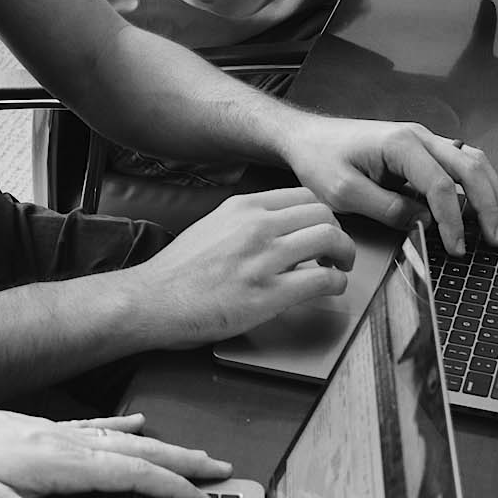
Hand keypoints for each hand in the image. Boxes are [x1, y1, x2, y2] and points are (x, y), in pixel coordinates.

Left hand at [0, 411, 231, 497]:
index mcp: (58, 461)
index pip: (130, 474)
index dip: (170, 488)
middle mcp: (63, 440)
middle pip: (138, 450)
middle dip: (182, 461)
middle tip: (220, 469)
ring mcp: (53, 431)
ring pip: (122, 439)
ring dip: (162, 445)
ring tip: (193, 453)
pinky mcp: (40, 429)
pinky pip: (95, 427)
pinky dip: (123, 426)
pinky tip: (138, 422)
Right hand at [134, 189, 354, 345]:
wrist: (153, 300)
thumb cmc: (178, 272)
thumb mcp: (212, 226)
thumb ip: (246, 222)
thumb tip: (277, 228)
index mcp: (243, 207)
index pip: (304, 196)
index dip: (322, 215)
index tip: (322, 230)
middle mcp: (257, 226)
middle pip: (324, 214)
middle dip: (338, 234)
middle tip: (336, 252)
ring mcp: (264, 259)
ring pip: (330, 240)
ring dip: (345, 256)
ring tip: (338, 269)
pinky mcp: (269, 294)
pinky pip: (323, 281)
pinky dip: (337, 284)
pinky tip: (330, 290)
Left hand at [278, 116, 497, 255]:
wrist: (307, 137)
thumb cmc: (320, 159)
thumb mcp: (344, 193)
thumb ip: (386, 208)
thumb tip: (423, 222)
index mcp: (400, 144)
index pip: (440, 185)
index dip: (452, 220)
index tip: (456, 247)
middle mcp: (419, 136)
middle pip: (469, 168)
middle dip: (488, 205)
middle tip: (496, 238)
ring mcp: (423, 140)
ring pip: (472, 161)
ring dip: (491, 191)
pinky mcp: (421, 149)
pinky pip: (461, 163)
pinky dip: (478, 184)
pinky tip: (484, 204)